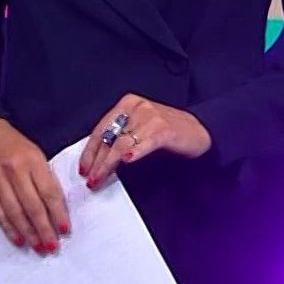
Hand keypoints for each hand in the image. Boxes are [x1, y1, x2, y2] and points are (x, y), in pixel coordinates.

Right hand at [0, 117, 67, 252]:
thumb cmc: (15, 146)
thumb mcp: (36, 154)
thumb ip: (45, 178)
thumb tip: (57, 208)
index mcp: (33, 160)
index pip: (49, 192)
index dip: (58, 213)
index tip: (65, 229)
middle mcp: (14, 170)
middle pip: (32, 205)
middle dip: (43, 229)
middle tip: (52, 245)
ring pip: (14, 212)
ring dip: (28, 233)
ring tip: (38, 246)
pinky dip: (8, 228)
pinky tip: (18, 239)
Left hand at [78, 94, 212, 187]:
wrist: (200, 130)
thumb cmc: (169, 131)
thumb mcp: (140, 127)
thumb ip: (120, 136)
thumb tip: (96, 158)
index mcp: (128, 104)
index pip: (100, 129)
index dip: (89, 151)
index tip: (84, 168)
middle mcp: (137, 108)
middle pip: (108, 138)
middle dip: (97, 162)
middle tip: (90, 179)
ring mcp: (151, 117)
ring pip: (120, 144)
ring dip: (108, 165)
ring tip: (101, 179)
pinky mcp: (164, 130)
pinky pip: (144, 144)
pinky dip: (134, 153)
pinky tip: (127, 161)